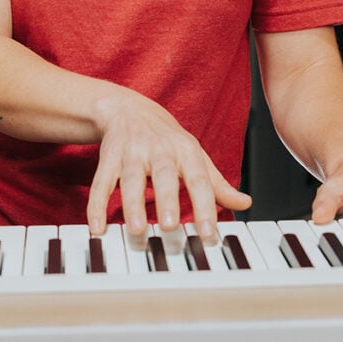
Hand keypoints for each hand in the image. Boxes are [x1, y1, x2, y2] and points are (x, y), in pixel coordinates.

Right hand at [87, 89, 250, 238]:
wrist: (129, 108)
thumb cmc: (167, 139)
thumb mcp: (195, 156)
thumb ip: (217, 183)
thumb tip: (245, 203)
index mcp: (185, 150)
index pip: (199, 179)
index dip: (206, 206)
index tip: (209, 233)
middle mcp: (159, 149)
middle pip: (163, 174)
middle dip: (166, 199)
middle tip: (169, 226)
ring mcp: (131, 152)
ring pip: (130, 178)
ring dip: (132, 203)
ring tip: (135, 229)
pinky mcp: (108, 158)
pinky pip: (101, 182)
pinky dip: (97, 204)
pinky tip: (97, 227)